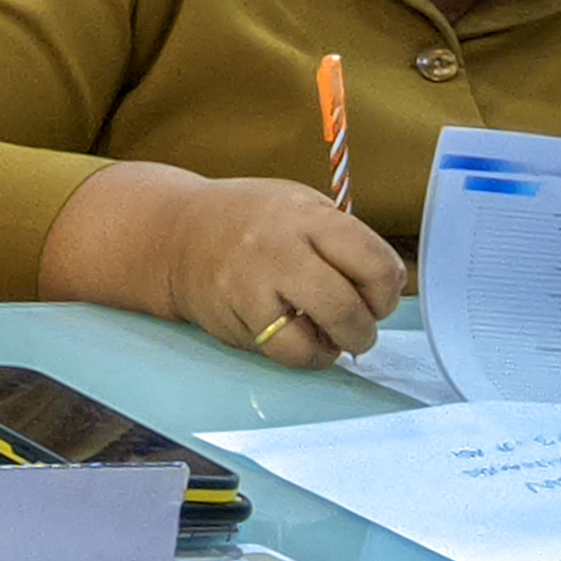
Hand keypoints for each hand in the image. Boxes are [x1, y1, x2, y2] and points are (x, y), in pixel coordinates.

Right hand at [44, 162, 403, 363]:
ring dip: (338, 345)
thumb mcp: (299, 206)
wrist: (174, 233)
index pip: (374, 262)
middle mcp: (278, 247)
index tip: (376, 295)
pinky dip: (306, 355)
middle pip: (348, 305)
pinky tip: (301, 340)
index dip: (387, 290)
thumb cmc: (249, 221)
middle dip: (365, 327)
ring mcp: (252, 285)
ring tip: (331, 336)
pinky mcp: (235, 316)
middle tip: (360, 327)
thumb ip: (341, 239)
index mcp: (305, 215)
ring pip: (319, 336)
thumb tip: (385, 289)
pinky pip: (287, 352)